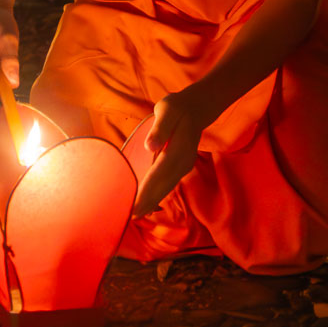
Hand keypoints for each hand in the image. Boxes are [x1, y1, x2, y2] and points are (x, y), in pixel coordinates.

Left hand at [132, 88, 211, 218]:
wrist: (197, 108)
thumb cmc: (177, 108)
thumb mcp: (167, 109)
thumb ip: (160, 128)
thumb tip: (150, 146)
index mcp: (178, 147)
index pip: (160, 172)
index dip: (147, 190)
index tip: (134, 205)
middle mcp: (183, 160)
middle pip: (164, 185)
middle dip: (148, 202)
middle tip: (130, 218)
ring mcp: (184, 165)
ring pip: (167, 187)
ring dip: (152, 201)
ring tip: (136, 215)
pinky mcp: (181, 167)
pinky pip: (169, 184)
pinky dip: (158, 195)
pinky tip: (148, 204)